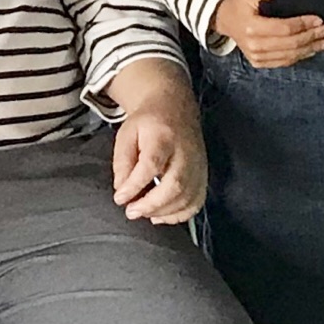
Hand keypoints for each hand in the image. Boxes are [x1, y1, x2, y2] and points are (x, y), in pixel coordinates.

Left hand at [106, 58, 206, 224]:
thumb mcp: (127, 133)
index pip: (151, 165)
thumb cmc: (148, 123)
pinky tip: (162, 215)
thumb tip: (122, 189)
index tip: (120, 198)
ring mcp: (198, 165)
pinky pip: (197, 202)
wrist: (175, 108)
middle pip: (174, 185)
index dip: (135, 185)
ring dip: (164, 212)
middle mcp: (185, 152)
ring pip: (187, 197)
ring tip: (143, 214)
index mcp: (163, 137)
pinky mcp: (203, 175)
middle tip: (131, 212)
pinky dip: (180, 215)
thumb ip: (122, 162)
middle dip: (151, 204)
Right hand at [211, 0, 323, 68]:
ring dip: (311, 49)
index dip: (303, 24)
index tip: (318, 19)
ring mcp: (257, 57)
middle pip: (290, 44)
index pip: (284, 28)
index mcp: (252, 28)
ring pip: (290, 56)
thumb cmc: (240, 4)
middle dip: (312, 37)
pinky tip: (311, 50)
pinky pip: (284, 62)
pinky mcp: (260, 63)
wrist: (226, 19)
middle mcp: (254, 45)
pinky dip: (300, 56)